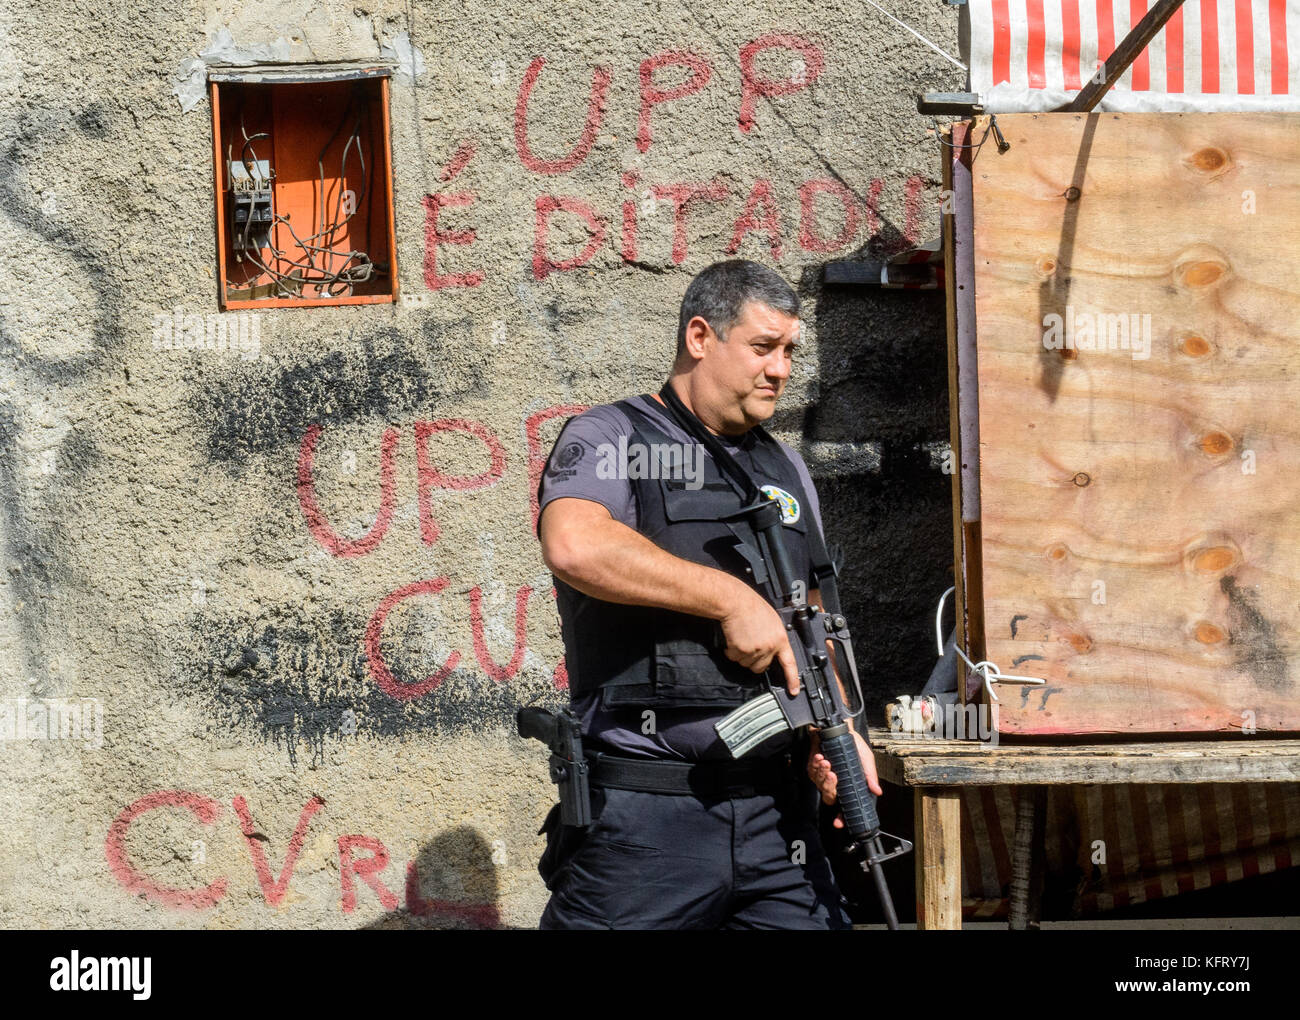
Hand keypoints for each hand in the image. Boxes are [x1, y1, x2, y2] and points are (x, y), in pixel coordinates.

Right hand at [718, 580, 800, 694]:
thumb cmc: (752, 607)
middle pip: (761, 667)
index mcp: (781, 639)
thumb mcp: (772, 621)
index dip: (792, 679)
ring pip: (746, 664)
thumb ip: (775, 638)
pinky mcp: (741, 650)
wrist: (736, 602)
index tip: (793, 690)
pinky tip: (734, 638)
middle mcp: (770, 646)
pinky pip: (734, 658)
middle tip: (750, 644)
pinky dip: (731, 651)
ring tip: (742, 637)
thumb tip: (773, 650)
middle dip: (754, 660)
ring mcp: (756, 649)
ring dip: (741, 655)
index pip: (790, 664)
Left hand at [807, 728, 882, 828]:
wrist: (839, 728)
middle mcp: (835, 785)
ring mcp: (823, 778)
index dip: (841, 818)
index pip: (844, 808)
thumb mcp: (866, 760)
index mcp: (848, 787)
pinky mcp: (813, 768)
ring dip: (823, 774)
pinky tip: (822, 757)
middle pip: (829, 798)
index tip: (839, 822)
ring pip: (819, 785)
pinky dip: (816, 765)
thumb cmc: (853, 745)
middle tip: (834, 774)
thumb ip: (869, 776)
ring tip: (828, 762)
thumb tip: (877, 791)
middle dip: (830, 787)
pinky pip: (812, 772)